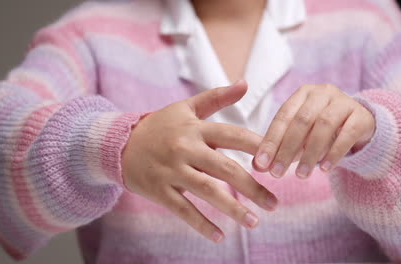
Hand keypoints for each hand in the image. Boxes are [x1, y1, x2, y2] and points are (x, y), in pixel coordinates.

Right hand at [122, 80, 277, 242]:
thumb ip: (216, 97)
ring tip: (254, 222)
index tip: (281, 160)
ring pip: (207, 191)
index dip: (258, 147)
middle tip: (274, 203)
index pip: (233, 135)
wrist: (119, 143)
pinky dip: (201, 224)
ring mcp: (171, 170)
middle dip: (252, 187)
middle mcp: (185, 148)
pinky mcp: (159, 190)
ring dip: (233, 209)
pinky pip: (182, 210)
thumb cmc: (160, 126)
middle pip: (225, 167)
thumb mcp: (186, 107)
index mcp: (195, 128)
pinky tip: (219, 237)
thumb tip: (245, 83)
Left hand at [253, 84, 374, 177]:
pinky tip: (324, 169)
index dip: (271, 141)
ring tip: (301, 175)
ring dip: (310, 153)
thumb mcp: (299, 138)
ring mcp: (344, 102)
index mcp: (302, 94)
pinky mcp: (362, 116)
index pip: (282, 117)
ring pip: (324, 126)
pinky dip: (334, 153)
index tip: (261, 164)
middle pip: (301, 121)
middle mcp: (322, 93)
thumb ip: (279, 149)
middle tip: (277, 173)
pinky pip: (347, 134)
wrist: (359, 125)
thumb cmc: (321, 131)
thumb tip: (256, 166)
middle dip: (287, 149)